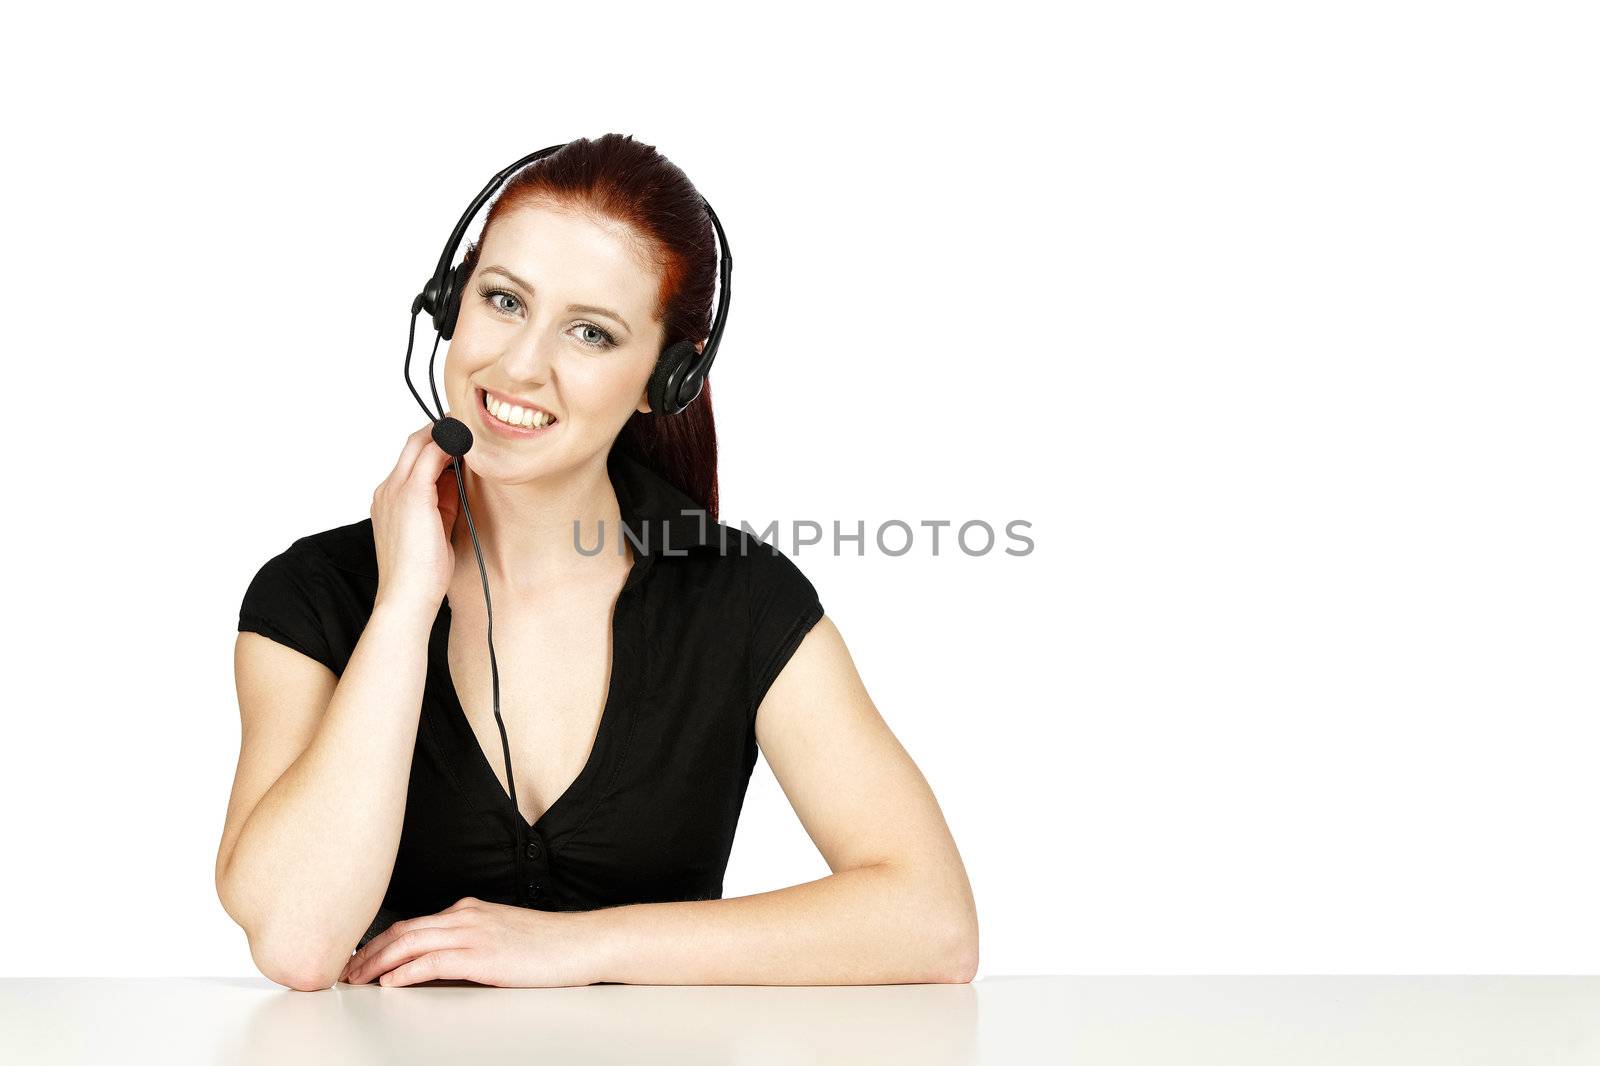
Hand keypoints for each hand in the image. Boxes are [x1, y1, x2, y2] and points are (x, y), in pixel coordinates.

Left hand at [339, 897, 605, 987]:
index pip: (414, 924)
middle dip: (369, 952)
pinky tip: (390, 983)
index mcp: (469, 911)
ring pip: (410, 944)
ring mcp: (472, 933)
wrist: (579, 943)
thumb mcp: (502, 935)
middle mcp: (465, 916)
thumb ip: (472, 940)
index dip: (382, 941)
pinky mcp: (480, 955)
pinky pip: (432, 961)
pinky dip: (405, 972)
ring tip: (357, 979)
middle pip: (403, 931)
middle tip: (346, 971)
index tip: (361, 957)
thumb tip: (444, 959)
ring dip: (377, 963)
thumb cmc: (549, 944)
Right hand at [371, 423, 461, 616]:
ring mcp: (396, 490)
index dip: (437, 447)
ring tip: (473, 432)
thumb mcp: (435, 530)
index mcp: (390, 500)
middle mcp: (388, 490)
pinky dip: (451, 446)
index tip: (462, 442)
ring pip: (420, 444)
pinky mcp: (411, 495)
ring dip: (448, 434)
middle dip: (441, 431)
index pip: (411, 460)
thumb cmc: (422, 574)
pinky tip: (470, 446)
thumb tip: (459, 480)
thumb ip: (444, 503)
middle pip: (412, 444)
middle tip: (468, 427)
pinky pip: (431, 456)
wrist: (407, 598)